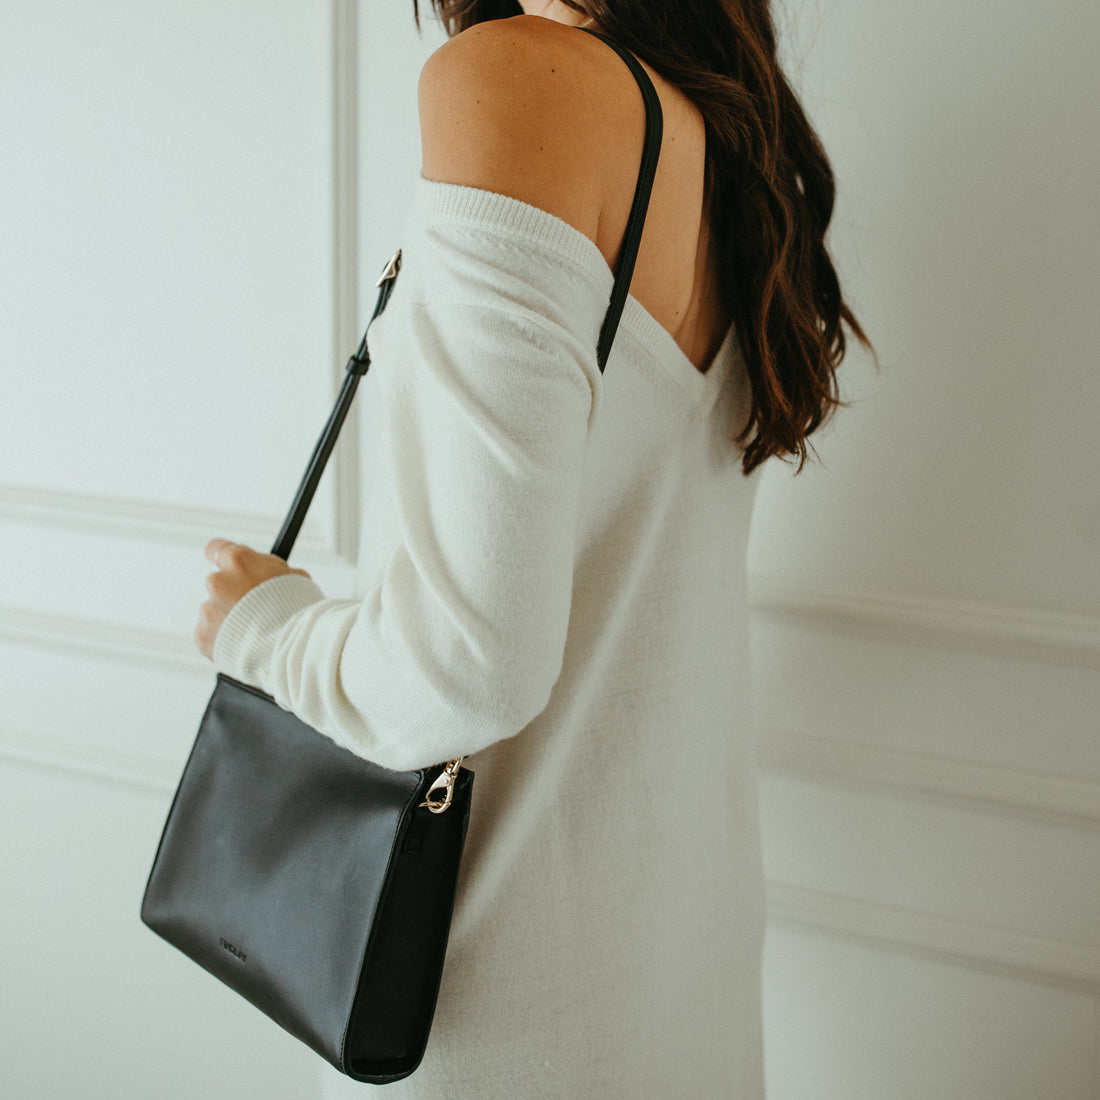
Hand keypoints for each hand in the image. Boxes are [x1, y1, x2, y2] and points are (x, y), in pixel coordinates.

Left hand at [194, 538, 311, 660]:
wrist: (289, 649)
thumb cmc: (297, 613)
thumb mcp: (295, 579)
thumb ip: (272, 572)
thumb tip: (270, 572)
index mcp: (240, 562)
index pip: (216, 549)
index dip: (223, 557)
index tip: (228, 566)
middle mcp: (218, 581)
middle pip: (219, 584)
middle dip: (233, 595)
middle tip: (253, 609)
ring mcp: (208, 609)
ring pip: (215, 611)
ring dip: (230, 619)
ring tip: (255, 631)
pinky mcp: (203, 635)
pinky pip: (210, 634)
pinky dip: (222, 639)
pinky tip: (244, 643)